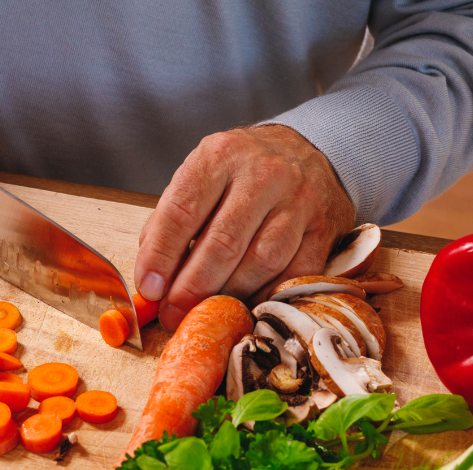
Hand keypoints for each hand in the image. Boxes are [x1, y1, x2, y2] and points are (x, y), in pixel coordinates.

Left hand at [134, 125, 354, 330]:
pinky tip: (246, 303)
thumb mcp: (201, 178)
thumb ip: (170, 222)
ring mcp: (298, 201)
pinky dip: (267, 296)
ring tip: (207, 311)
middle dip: (192, 288)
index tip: (149, 288)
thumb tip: (151, 280)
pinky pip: (295, 274)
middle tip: (173, 314)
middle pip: (222, 243)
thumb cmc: (240, 174)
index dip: (160, 255)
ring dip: (228, 295)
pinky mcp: (323, 228)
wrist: (304, 151)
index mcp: (220, 156)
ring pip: (261, 262)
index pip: (182, 211)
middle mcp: (263, 174)